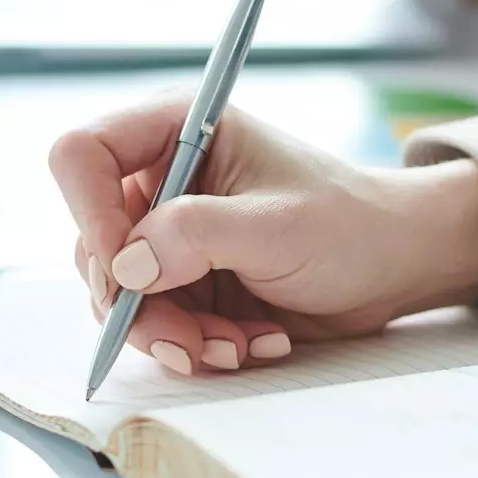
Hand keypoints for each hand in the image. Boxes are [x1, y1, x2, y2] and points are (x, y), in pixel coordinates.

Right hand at [46, 95, 477, 374]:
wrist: (394, 267)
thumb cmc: (350, 224)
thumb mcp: (277, 226)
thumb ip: (197, 235)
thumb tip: (124, 263)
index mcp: (177, 132)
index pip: (83, 156)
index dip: (89, 214)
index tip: (125, 270)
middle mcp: (162, 180)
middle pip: (94, 244)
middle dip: (142, 303)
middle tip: (192, 339)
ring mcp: (169, 236)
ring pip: (119, 296)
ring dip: (173, 334)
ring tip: (237, 345)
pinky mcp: (183, 284)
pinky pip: (153, 325)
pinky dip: (195, 346)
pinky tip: (251, 343)